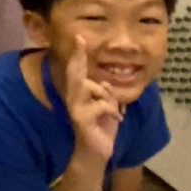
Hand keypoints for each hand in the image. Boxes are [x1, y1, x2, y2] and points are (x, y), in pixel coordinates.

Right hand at [64, 37, 122, 160]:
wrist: (95, 154)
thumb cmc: (101, 129)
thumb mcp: (107, 108)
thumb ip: (106, 94)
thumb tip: (105, 84)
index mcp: (79, 94)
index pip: (77, 71)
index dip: (78, 55)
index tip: (80, 37)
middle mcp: (73, 99)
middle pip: (74, 73)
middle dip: (78, 56)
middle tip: (81, 40)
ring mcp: (76, 109)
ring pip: (92, 87)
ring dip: (107, 95)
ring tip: (114, 109)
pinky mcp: (82, 119)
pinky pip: (101, 105)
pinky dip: (112, 110)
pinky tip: (118, 120)